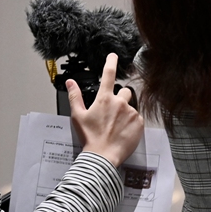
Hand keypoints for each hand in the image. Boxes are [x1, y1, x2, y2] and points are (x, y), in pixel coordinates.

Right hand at [68, 53, 144, 167]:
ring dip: (125, 112)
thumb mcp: (78, 116)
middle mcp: (120, 102)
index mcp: (104, 99)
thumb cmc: (90, 137)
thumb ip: (75, 96)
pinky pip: (137, 117)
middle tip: (112, 113)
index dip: (111, 63)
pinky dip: (132, 122)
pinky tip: (123, 131)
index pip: (108, 75)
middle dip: (120, 98)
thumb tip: (70, 82)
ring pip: (131, 106)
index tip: (114, 55)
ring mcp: (131, 112)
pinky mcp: (140, 122)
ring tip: (116, 126)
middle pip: (125, 92)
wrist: (103, 156)